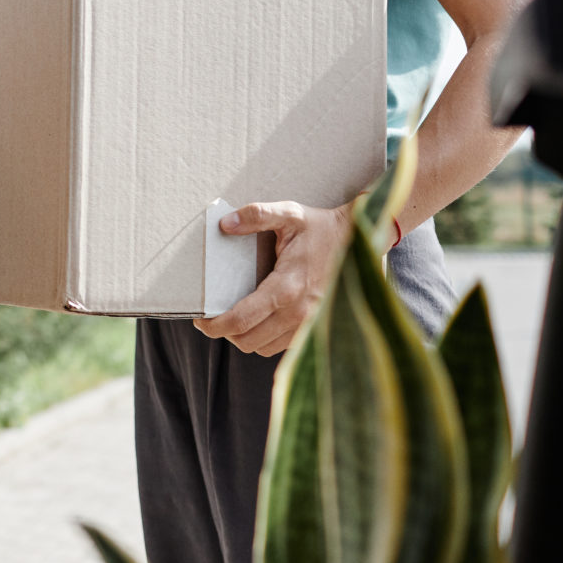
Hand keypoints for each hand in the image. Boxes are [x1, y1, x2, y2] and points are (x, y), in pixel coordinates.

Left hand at [193, 201, 353, 356]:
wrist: (362, 241)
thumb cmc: (322, 228)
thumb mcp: (289, 214)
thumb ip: (256, 215)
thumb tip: (225, 224)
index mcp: (287, 287)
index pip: (241, 320)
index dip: (214, 326)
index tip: (200, 321)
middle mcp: (300, 313)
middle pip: (248, 341)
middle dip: (226, 333)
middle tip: (214, 318)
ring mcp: (312, 324)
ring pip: (265, 348)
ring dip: (246, 337)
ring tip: (237, 318)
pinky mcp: (319, 328)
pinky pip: (284, 347)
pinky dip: (266, 339)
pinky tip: (261, 320)